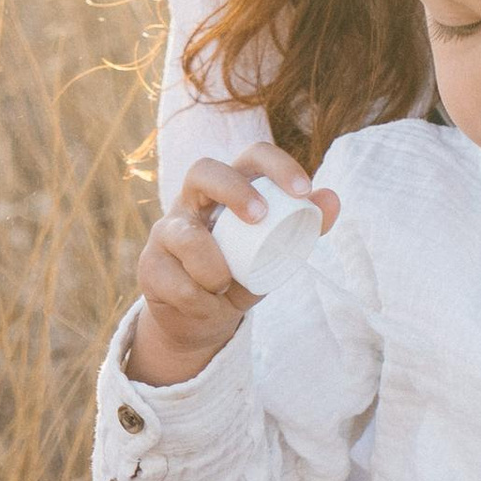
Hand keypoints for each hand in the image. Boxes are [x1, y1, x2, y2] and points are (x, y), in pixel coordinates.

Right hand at [125, 148, 336, 387]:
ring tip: (224, 286)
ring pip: (183, 235)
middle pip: (202, 171)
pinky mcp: (149, 266)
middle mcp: (192, 202)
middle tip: (260, 217)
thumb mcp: (276, 255)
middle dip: (233, 190)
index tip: (303, 191)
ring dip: (211, 266)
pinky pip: (173, 279)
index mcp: (228, 191)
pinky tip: (205, 305)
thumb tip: (332, 199)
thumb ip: (302, 230)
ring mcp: (165, 231)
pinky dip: (197, 299)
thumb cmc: (241, 276)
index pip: (249, 158)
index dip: (276, 165)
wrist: (201, 321)